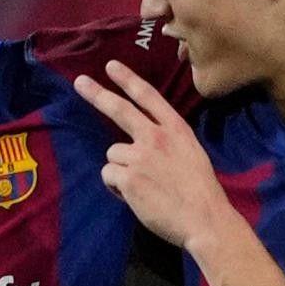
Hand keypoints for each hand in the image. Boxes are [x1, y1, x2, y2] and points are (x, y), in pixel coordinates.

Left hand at [73, 60, 230, 247]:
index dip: (128, 80)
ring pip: (113, 154)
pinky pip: (109, 176)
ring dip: (121, 169)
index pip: (148, 97)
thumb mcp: (191, 153)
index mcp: (176, 129)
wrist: (204, 218)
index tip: (111, 66)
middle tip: (80, 82)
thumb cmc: (200, 191)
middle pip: (120, 110)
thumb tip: (140, 142)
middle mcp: (156, 137)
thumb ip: (167, 141)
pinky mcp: (128, 178)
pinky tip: (135, 197)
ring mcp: (140, 156)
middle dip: (97, 94)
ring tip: (142, 186)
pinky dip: (117, 187)